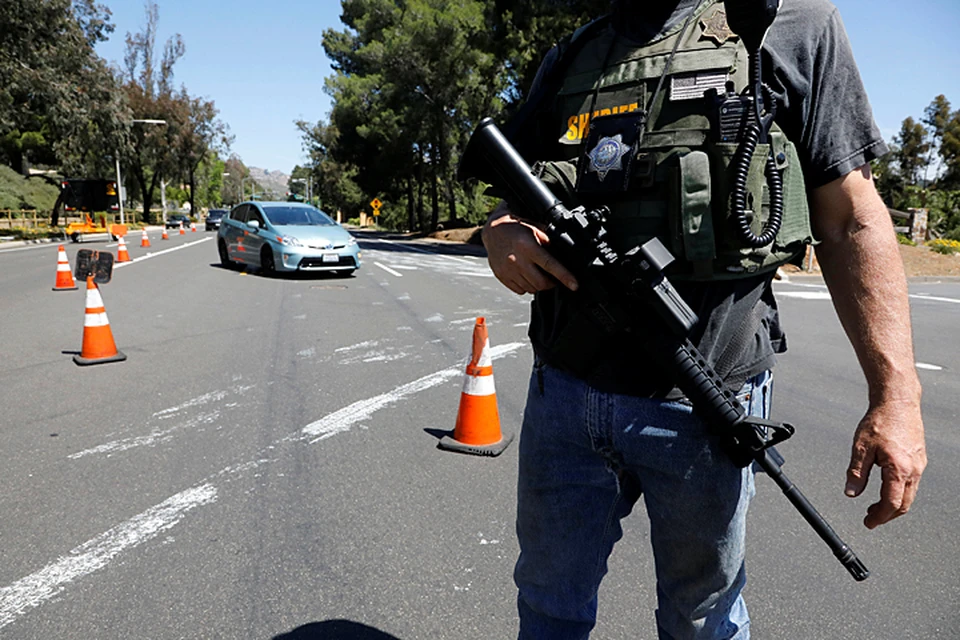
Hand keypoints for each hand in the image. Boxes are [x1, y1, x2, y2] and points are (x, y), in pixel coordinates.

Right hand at [481, 207, 577, 294]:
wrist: (493, 230)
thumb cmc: (516, 228)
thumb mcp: (536, 229)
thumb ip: (548, 243)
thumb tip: (564, 256)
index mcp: (527, 246)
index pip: (550, 265)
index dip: (565, 277)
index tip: (574, 285)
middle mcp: (517, 260)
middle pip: (541, 283)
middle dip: (551, 283)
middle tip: (553, 278)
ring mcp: (508, 270)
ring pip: (531, 289)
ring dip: (538, 285)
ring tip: (538, 274)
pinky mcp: (502, 276)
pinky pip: (520, 290)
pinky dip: (526, 286)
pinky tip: (526, 275)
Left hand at [845, 402, 925, 528]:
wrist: (898, 403)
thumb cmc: (880, 421)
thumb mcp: (860, 447)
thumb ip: (856, 472)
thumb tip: (851, 492)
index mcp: (899, 468)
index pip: (891, 503)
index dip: (879, 517)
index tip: (868, 523)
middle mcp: (914, 469)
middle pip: (903, 504)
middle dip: (887, 515)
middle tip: (870, 518)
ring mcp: (919, 465)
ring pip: (909, 495)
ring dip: (893, 504)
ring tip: (875, 506)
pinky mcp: (919, 460)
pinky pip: (912, 484)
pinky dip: (899, 492)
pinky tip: (886, 488)